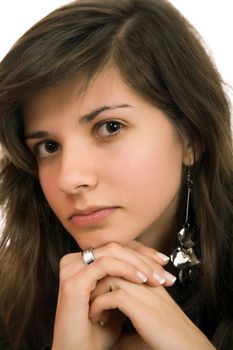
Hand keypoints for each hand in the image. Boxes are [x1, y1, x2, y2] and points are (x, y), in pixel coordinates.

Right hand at [51, 241, 174, 349]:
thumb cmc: (97, 332)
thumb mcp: (117, 301)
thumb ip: (125, 282)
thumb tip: (150, 270)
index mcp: (82, 264)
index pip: (116, 248)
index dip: (140, 252)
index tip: (162, 262)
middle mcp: (74, 262)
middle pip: (115, 247)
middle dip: (143, 258)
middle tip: (163, 272)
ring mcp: (72, 269)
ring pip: (111, 251)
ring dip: (138, 263)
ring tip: (154, 278)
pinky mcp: (74, 281)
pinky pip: (104, 265)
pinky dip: (125, 269)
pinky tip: (140, 279)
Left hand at [89, 271, 215, 349]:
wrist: (188, 349)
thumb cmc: (167, 340)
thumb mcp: (144, 324)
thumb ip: (125, 320)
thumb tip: (105, 326)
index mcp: (149, 282)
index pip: (124, 261)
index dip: (105, 270)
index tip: (91, 285)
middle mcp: (147, 282)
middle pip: (116, 261)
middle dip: (96, 275)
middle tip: (85, 291)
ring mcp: (145, 292)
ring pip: (112, 275)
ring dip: (95, 290)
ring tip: (88, 306)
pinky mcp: (142, 306)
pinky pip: (113, 296)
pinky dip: (100, 306)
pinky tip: (96, 317)